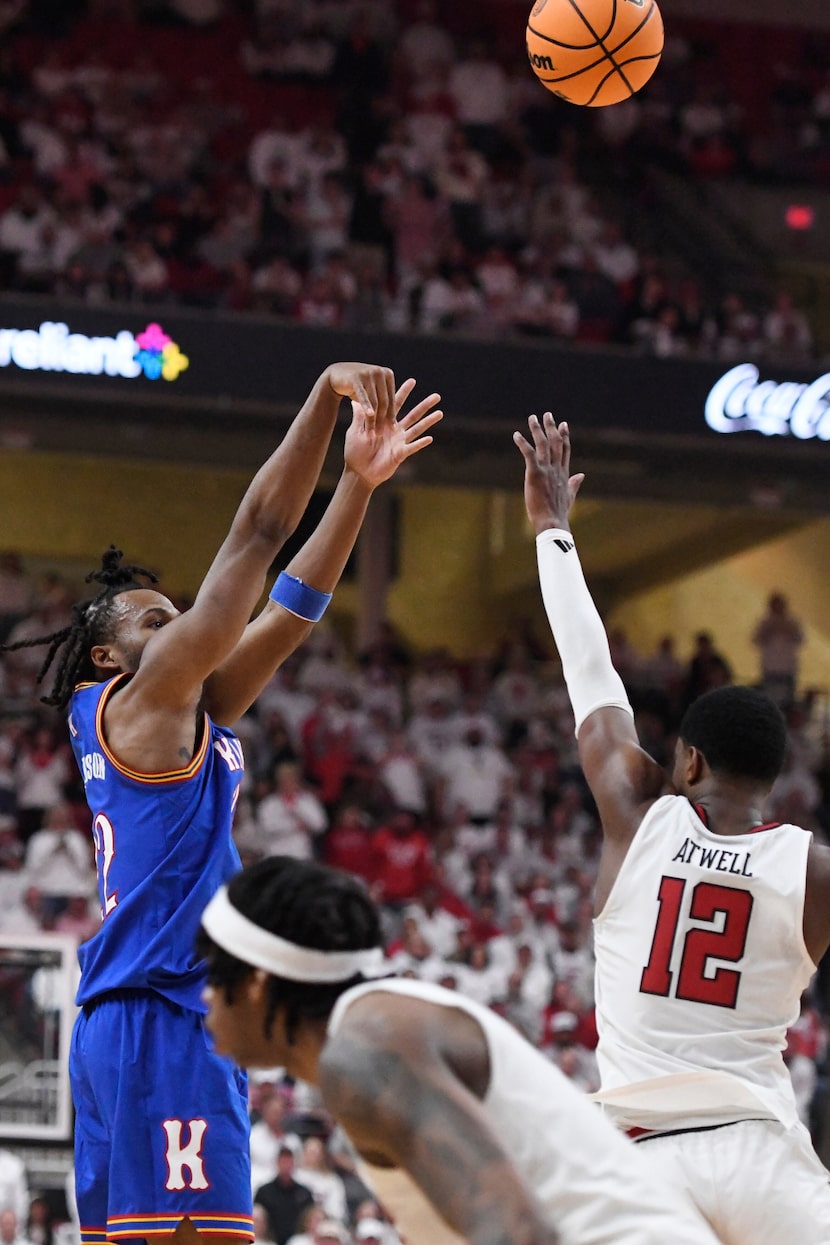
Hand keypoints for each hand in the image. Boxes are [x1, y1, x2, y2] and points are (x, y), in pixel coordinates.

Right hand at [326, 362, 395, 426]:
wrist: (337, 374)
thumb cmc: (358, 386)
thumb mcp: (373, 392)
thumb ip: (384, 401)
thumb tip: (396, 423)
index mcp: (388, 374)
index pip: (391, 400)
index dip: (391, 416)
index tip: (392, 430)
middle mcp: (380, 372)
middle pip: (384, 401)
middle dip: (382, 420)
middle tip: (380, 435)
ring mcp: (368, 373)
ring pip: (374, 401)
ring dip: (372, 419)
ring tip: (371, 433)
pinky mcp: (356, 377)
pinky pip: (363, 395)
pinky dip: (366, 406)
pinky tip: (369, 415)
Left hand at [345, 378, 442, 487]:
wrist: (358, 472)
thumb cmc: (355, 452)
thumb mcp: (355, 431)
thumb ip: (359, 417)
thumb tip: (355, 399)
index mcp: (385, 423)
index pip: (396, 404)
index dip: (404, 392)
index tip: (413, 380)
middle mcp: (396, 431)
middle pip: (413, 415)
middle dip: (425, 405)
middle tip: (437, 395)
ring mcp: (400, 442)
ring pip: (417, 429)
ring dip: (428, 422)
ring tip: (440, 413)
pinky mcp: (400, 454)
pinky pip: (412, 448)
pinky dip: (420, 443)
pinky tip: (430, 438)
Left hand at [513, 412, 584, 534]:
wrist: (552, 522)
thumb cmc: (559, 512)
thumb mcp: (570, 496)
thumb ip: (575, 483)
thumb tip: (582, 475)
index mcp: (564, 473)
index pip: (565, 449)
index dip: (564, 436)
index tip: (563, 424)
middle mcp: (556, 468)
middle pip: (555, 442)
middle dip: (552, 427)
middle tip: (547, 414)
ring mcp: (546, 470)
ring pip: (543, 445)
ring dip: (537, 430)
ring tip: (532, 418)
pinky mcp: (535, 474)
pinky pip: (529, 454)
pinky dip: (523, 444)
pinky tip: (516, 435)